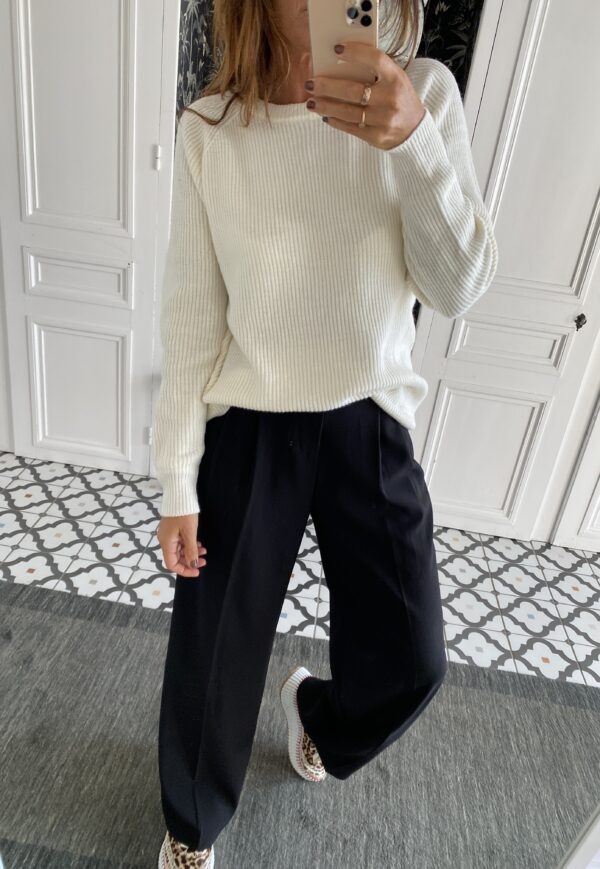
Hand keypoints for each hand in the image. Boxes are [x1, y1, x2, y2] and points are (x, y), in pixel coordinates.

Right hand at [157, 514, 207, 577]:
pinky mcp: (173, 529)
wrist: (179, 494)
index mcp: (167, 543)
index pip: (172, 564)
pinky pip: (180, 542)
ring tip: (204, 551)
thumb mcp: (190, 532)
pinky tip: (198, 544)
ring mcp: (168, 534)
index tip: (197, 571)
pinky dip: (189, 545)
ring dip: (191, 553)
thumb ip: (191, 550)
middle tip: (204, 561)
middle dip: (190, 561)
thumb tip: (193, 564)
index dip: (184, 570)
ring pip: (179, 550)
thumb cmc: (184, 513)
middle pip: (176, 558)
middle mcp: (165, 540)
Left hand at [305, 41, 425, 149]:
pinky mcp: (376, 137)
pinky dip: (335, 121)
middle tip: (310, 83)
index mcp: (396, 79)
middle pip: (352, 90)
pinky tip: (325, 115)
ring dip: (325, 106)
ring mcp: (383, 120)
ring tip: (311, 102)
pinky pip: (350, 128)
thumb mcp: (395, 80)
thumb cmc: (400, 99)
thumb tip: (340, 65)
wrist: (415, 129)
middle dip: (327, 87)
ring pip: (347, 112)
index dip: (356, 53)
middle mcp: (390, 99)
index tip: (337, 49)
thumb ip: (375, 71)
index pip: (375, 60)